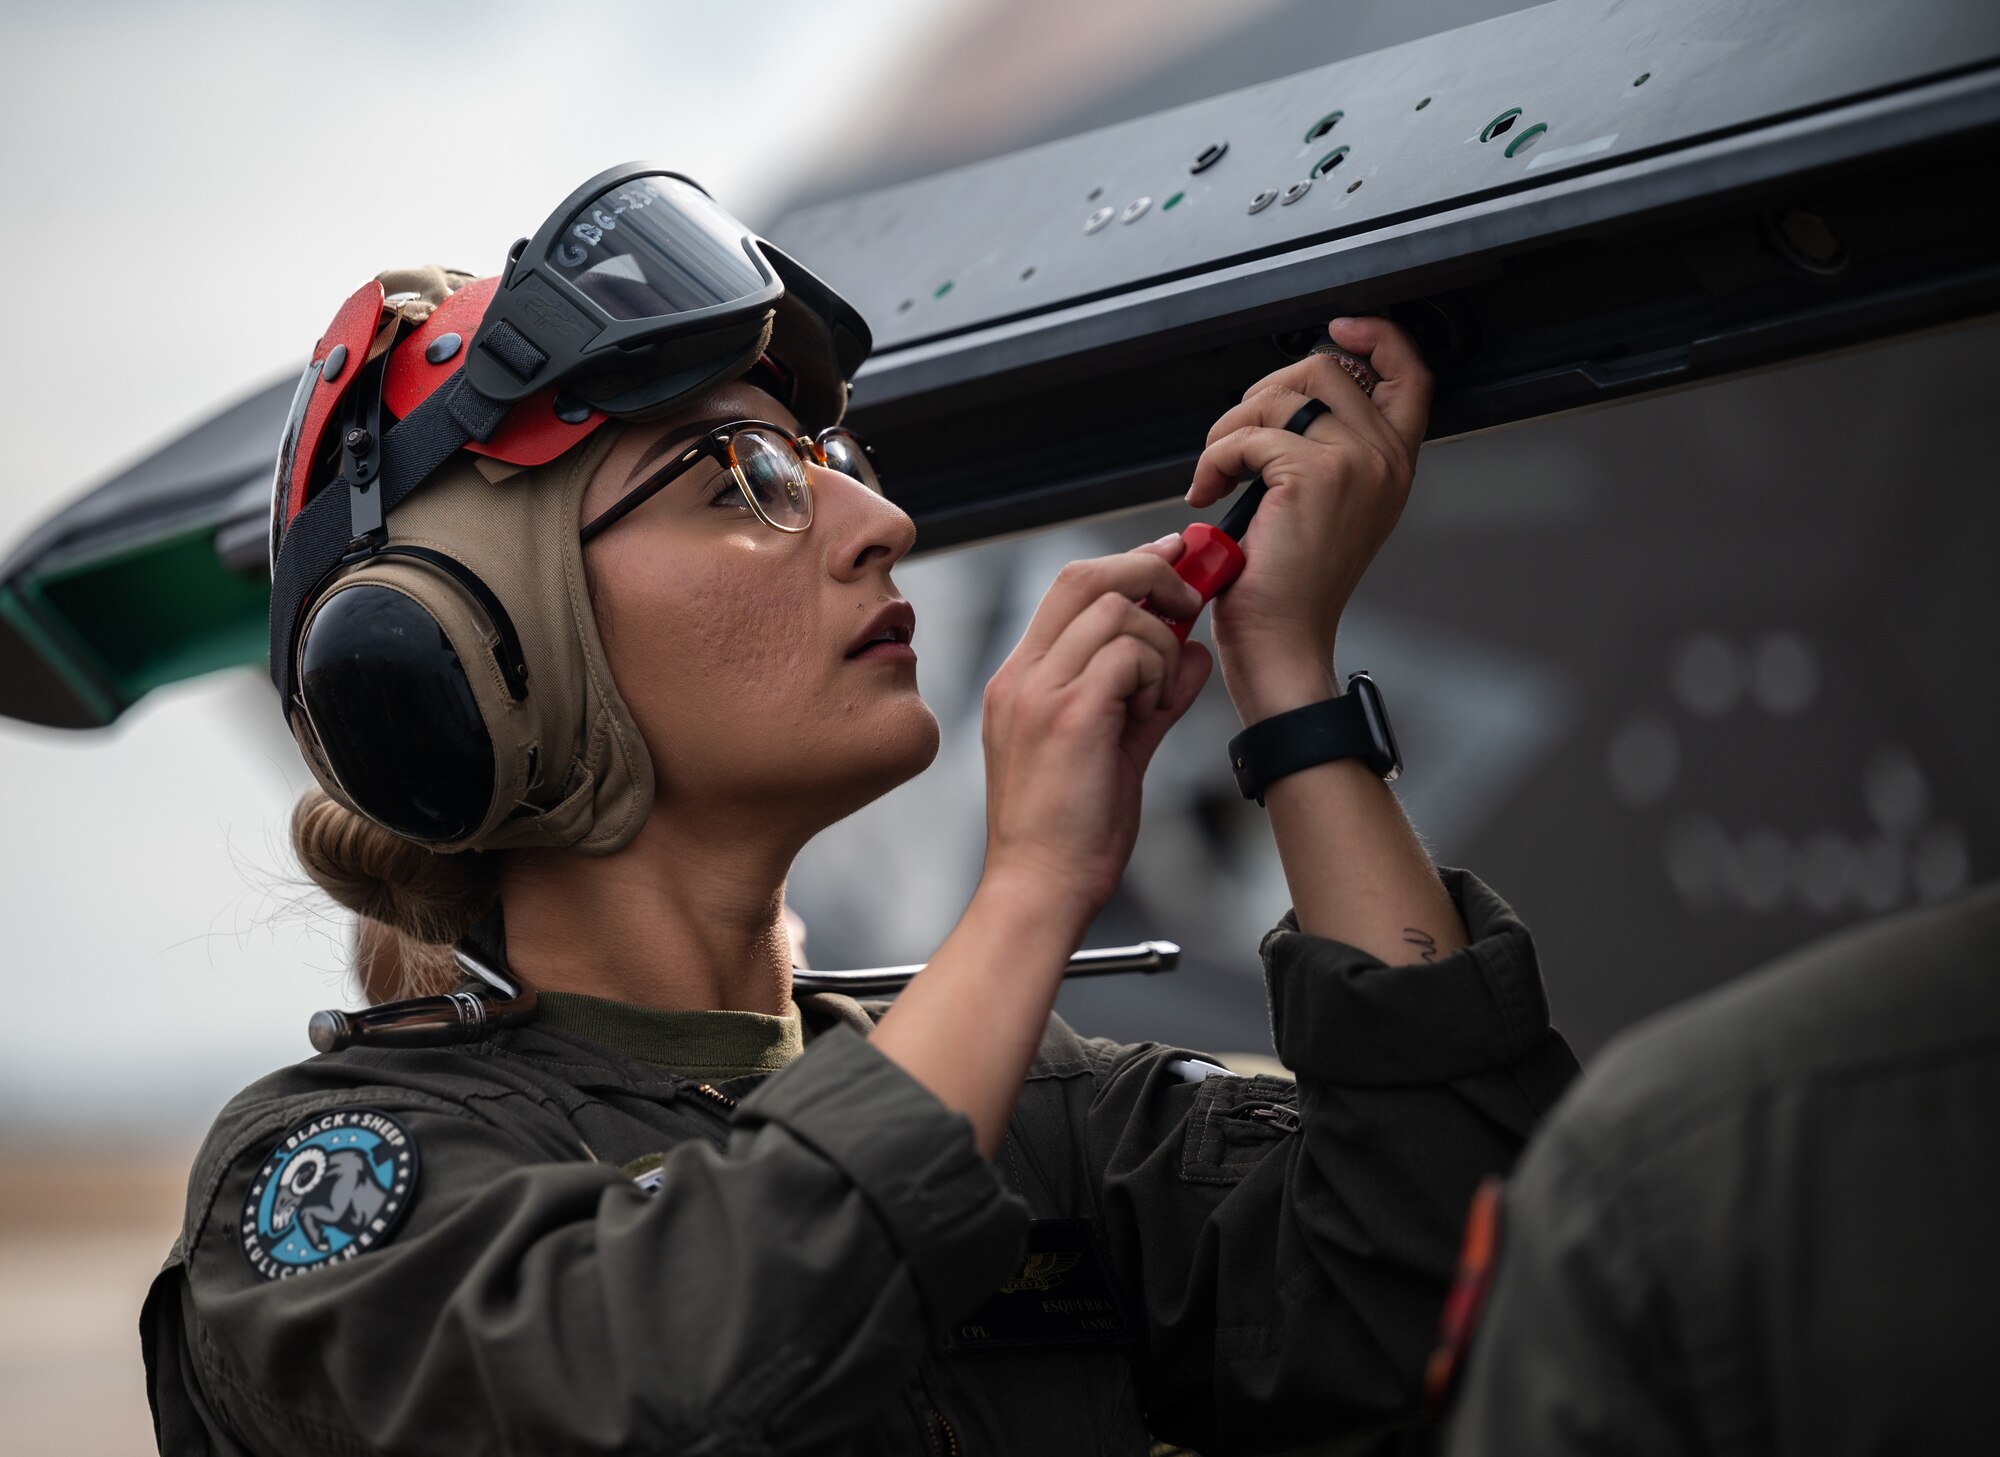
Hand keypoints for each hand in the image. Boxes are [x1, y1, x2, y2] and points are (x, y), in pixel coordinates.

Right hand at [980, 539, 1213, 921]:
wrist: (1039, 888)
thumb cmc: (1069, 833)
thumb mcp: (1115, 750)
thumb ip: (1152, 698)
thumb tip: (1191, 655)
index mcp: (1021, 679)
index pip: (1071, 589)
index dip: (1129, 565)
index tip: (1172, 562)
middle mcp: (1021, 675)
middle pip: (1087, 575)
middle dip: (1151, 573)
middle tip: (1191, 598)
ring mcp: (1039, 690)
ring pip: (1118, 611)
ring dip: (1160, 644)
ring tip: (1158, 700)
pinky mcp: (1068, 713)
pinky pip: (1130, 653)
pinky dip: (1158, 675)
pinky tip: (1153, 715)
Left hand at [1184, 316, 1432, 721]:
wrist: (1281, 641)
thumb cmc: (1290, 587)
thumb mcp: (1326, 507)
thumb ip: (1328, 449)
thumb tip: (1290, 398)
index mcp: (1393, 464)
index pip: (1408, 372)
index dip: (1376, 336)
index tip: (1340, 327)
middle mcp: (1384, 460)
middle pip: (1324, 369)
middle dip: (1263, 394)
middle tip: (1238, 442)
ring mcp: (1354, 463)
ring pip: (1281, 393)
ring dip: (1231, 426)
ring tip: (1220, 471)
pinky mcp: (1312, 475)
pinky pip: (1248, 434)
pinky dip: (1214, 459)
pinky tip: (1210, 491)